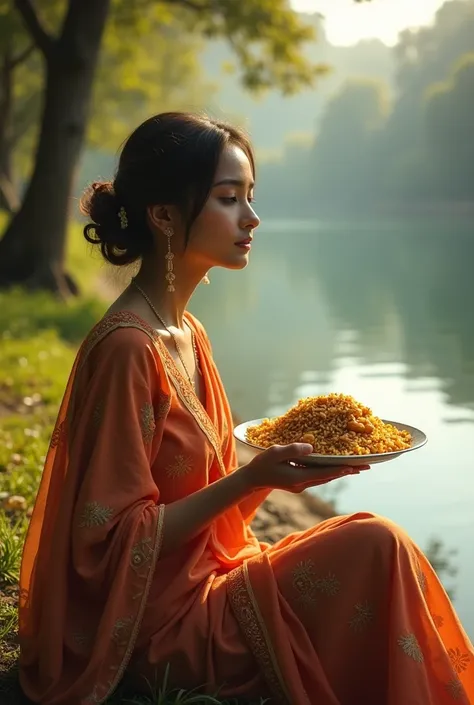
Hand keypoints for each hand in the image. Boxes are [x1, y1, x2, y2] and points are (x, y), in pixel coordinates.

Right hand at [239, 443, 369, 493]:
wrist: (253, 479)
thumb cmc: (262, 464)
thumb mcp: (275, 452)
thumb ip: (293, 449)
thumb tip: (312, 447)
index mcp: (298, 477)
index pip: (324, 473)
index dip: (340, 469)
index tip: (356, 467)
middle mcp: (303, 483)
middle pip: (330, 477)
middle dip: (348, 471)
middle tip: (366, 465)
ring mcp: (302, 485)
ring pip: (326, 478)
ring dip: (341, 472)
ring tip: (357, 467)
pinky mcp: (300, 482)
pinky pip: (320, 476)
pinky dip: (331, 472)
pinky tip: (337, 467)